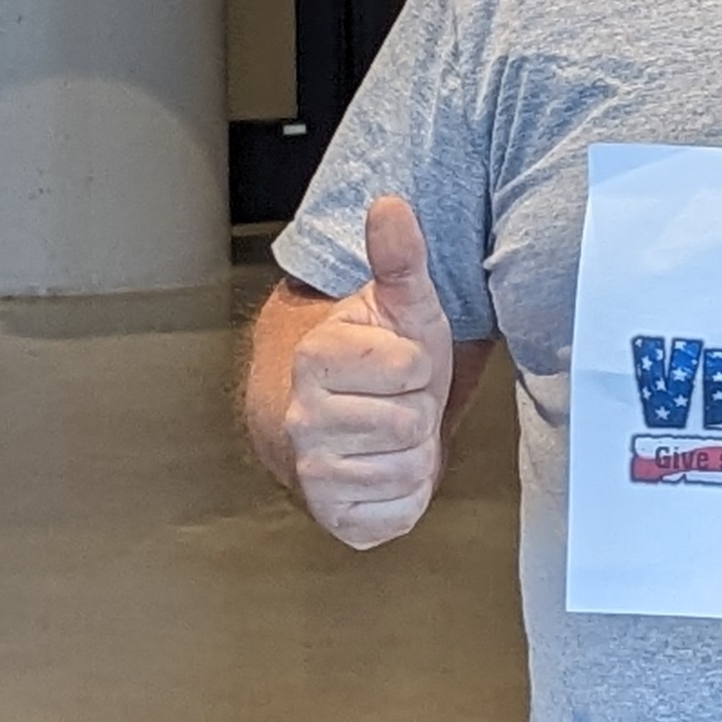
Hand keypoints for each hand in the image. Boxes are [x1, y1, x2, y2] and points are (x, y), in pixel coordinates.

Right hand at [281, 195, 454, 547]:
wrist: (339, 420)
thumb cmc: (377, 359)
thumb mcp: (399, 304)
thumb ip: (399, 256)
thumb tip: (391, 204)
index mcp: (315, 359)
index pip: (411, 367)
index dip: (419, 365)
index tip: (399, 363)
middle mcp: (302, 419)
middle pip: (411, 424)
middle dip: (417, 412)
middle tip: (396, 402)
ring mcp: (313, 473)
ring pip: (411, 469)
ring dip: (415, 454)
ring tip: (390, 434)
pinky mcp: (334, 517)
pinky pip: (402, 512)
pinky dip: (406, 495)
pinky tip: (386, 469)